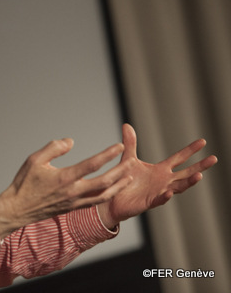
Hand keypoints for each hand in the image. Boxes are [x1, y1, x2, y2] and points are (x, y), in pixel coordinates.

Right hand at [0, 139, 132, 239]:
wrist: (18, 209)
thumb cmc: (24, 182)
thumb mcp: (34, 159)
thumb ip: (53, 148)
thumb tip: (70, 141)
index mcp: (64, 178)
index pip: (92, 164)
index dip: (108, 155)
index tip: (119, 146)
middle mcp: (73, 192)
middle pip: (104, 182)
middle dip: (120, 171)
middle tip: (132, 162)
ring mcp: (74, 202)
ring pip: (103, 195)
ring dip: (118, 186)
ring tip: (128, 177)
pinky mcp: (72, 208)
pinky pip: (94, 202)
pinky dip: (107, 195)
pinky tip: (112, 189)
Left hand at [97, 124, 217, 228]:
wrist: (113, 199)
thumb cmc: (124, 180)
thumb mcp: (128, 159)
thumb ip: (130, 144)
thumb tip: (126, 125)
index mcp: (160, 170)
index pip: (179, 158)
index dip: (190, 150)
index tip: (203, 141)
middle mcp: (163, 181)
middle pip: (185, 173)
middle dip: (200, 166)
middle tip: (213, 158)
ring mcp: (158, 192)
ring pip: (178, 187)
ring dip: (188, 182)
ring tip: (199, 175)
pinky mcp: (149, 202)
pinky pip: (159, 200)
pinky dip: (165, 196)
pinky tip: (170, 192)